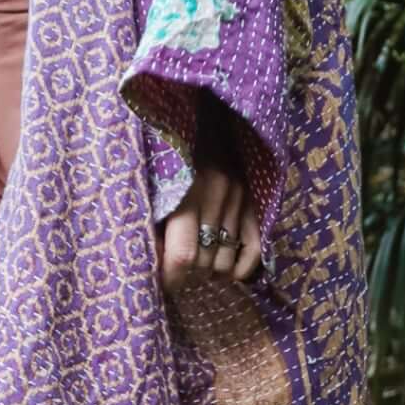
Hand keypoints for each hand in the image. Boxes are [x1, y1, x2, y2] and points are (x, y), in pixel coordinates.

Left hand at [157, 154, 263, 292]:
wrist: (207, 119)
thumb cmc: (166, 152)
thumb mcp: (149, 180)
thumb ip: (149, 218)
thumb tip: (148, 263)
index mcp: (186, 191)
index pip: (183, 255)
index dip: (171, 278)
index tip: (161, 285)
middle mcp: (218, 197)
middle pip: (205, 262)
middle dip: (188, 277)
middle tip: (176, 275)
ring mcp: (241, 199)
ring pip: (226, 260)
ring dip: (210, 274)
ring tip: (196, 272)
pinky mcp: (256, 201)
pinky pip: (253, 248)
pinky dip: (240, 269)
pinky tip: (226, 274)